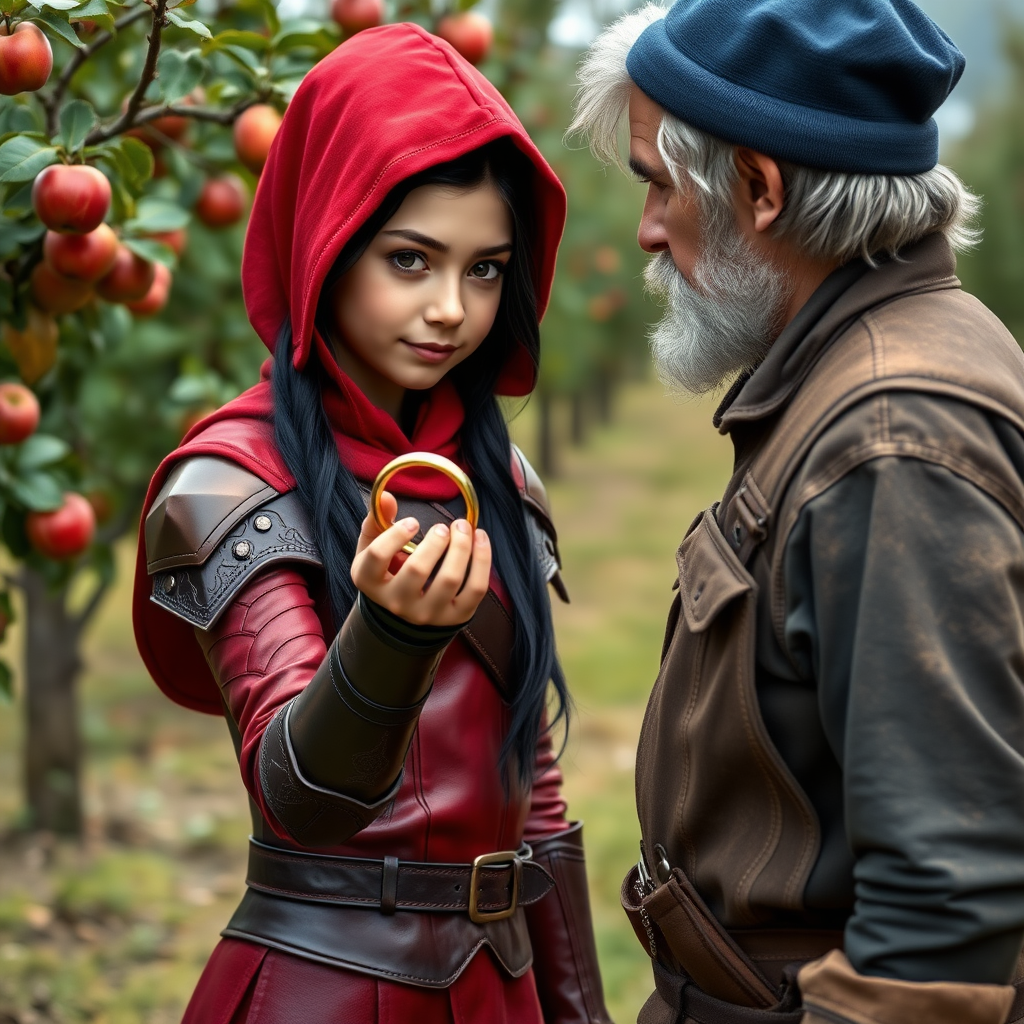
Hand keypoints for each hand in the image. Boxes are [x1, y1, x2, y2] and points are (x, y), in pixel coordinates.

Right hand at [351, 490, 491, 626]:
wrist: (404, 611)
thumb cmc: (387, 570)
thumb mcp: (373, 545)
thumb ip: (378, 519)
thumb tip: (387, 496)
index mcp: (369, 581)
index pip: (378, 557)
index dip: (396, 535)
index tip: (412, 522)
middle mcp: (396, 602)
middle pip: (416, 570)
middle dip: (435, 542)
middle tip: (444, 527)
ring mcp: (427, 613)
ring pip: (449, 580)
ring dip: (461, 548)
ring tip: (463, 528)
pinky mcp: (455, 617)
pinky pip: (475, 588)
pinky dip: (482, 560)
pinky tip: (481, 539)